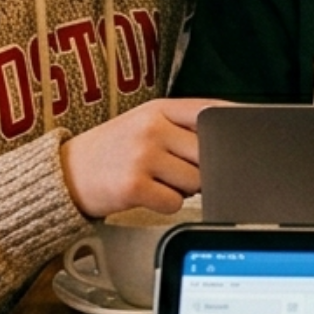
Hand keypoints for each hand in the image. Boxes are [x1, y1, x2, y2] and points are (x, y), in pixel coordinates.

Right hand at [58, 97, 228, 218]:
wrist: (64, 174)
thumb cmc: (109, 151)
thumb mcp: (142, 125)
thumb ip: (181, 127)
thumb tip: (226, 141)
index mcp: (157, 109)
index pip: (208, 110)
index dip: (234, 120)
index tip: (250, 128)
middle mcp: (151, 128)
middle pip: (208, 153)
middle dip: (200, 167)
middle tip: (175, 168)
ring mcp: (142, 156)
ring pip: (195, 181)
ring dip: (182, 188)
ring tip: (155, 180)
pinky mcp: (134, 186)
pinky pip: (175, 203)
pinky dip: (165, 204)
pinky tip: (146, 194)